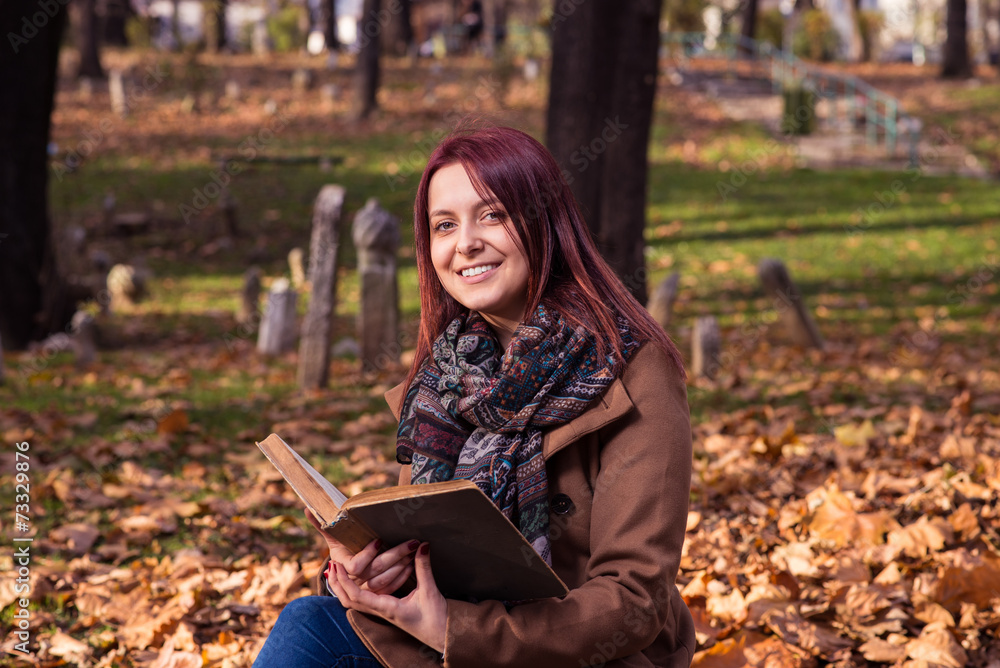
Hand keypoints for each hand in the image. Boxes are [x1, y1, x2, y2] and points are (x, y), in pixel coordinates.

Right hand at [305, 508, 417, 594]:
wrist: (345, 574)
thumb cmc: (341, 549)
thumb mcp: (333, 538)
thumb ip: (321, 524)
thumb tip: (307, 508)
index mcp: (343, 566)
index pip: (356, 565)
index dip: (368, 553)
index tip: (379, 540)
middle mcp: (354, 580)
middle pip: (376, 570)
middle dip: (395, 555)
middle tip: (411, 542)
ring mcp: (365, 589)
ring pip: (386, 580)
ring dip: (402, 565)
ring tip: (415, 551)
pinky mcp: (377, 594)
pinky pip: (391, 588)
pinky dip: (403, 577)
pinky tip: (414, 565)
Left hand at [330, 542, 447, 653]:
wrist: (440, 635)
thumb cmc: (436, 617)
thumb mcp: (429, 590)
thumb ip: (423, 567)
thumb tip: (422, 545)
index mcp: (387, 608)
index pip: (358, 596)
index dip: (345, 581)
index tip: (338, 566)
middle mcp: (380, 611)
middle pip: (348, 601)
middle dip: (337, 584)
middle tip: (331, 565)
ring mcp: (381, 612)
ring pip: (353, 603)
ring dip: (342, 588)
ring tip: (337, 571)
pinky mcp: (385, 610)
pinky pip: (362, 602)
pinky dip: (352, 591)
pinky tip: (352, 582)